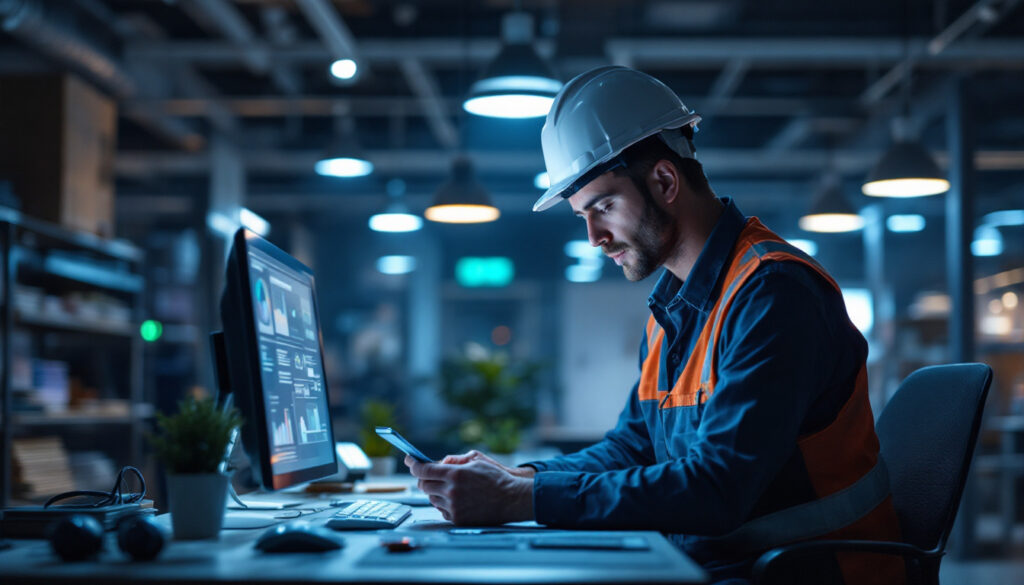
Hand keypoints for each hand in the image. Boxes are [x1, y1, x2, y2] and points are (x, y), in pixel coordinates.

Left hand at [404, 453, 534, 524]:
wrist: (511, 499)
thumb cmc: (496, 477)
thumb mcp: (476, 460)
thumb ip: (454, 460)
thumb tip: (438, 464)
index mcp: (455, 474)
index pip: (424, 470)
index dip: (413, 464)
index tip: (409, 460)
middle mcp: (451, 491)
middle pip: (424, 485)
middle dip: (424, 478)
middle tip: (429, 475)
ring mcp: (454, 507)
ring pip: (431, 498)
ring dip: (435, 491)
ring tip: (450, 487)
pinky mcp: (457, 519)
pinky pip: (441, 510)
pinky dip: (444, 503)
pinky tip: (456, 498)